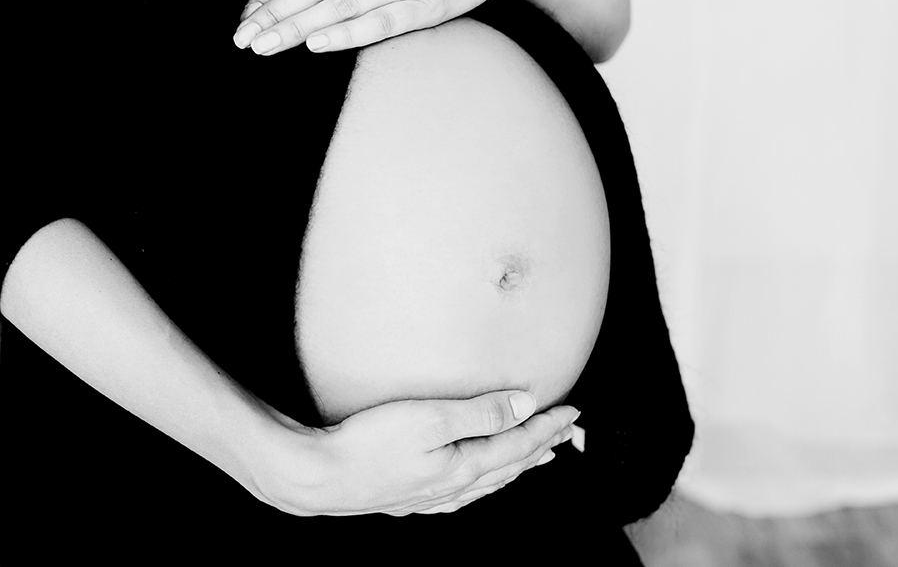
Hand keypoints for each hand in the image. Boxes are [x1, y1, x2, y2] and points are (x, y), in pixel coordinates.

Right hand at [242, 390, 578, 515]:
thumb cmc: (369, 444)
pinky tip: (478, 480)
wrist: (318, 478)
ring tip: (537, 456)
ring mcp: (432, 496)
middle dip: (541, 447)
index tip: (572, 412)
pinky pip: (464, 491)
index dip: (547, 428)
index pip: (518, 445)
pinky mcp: (410, 496)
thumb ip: (480, 412)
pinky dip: (485, 480)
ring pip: (489, 481)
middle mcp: (453, 487)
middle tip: (566, 433)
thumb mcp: (430, 419)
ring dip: (517, 465)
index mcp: (464, 467)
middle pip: (510, 466)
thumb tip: (525, 407)